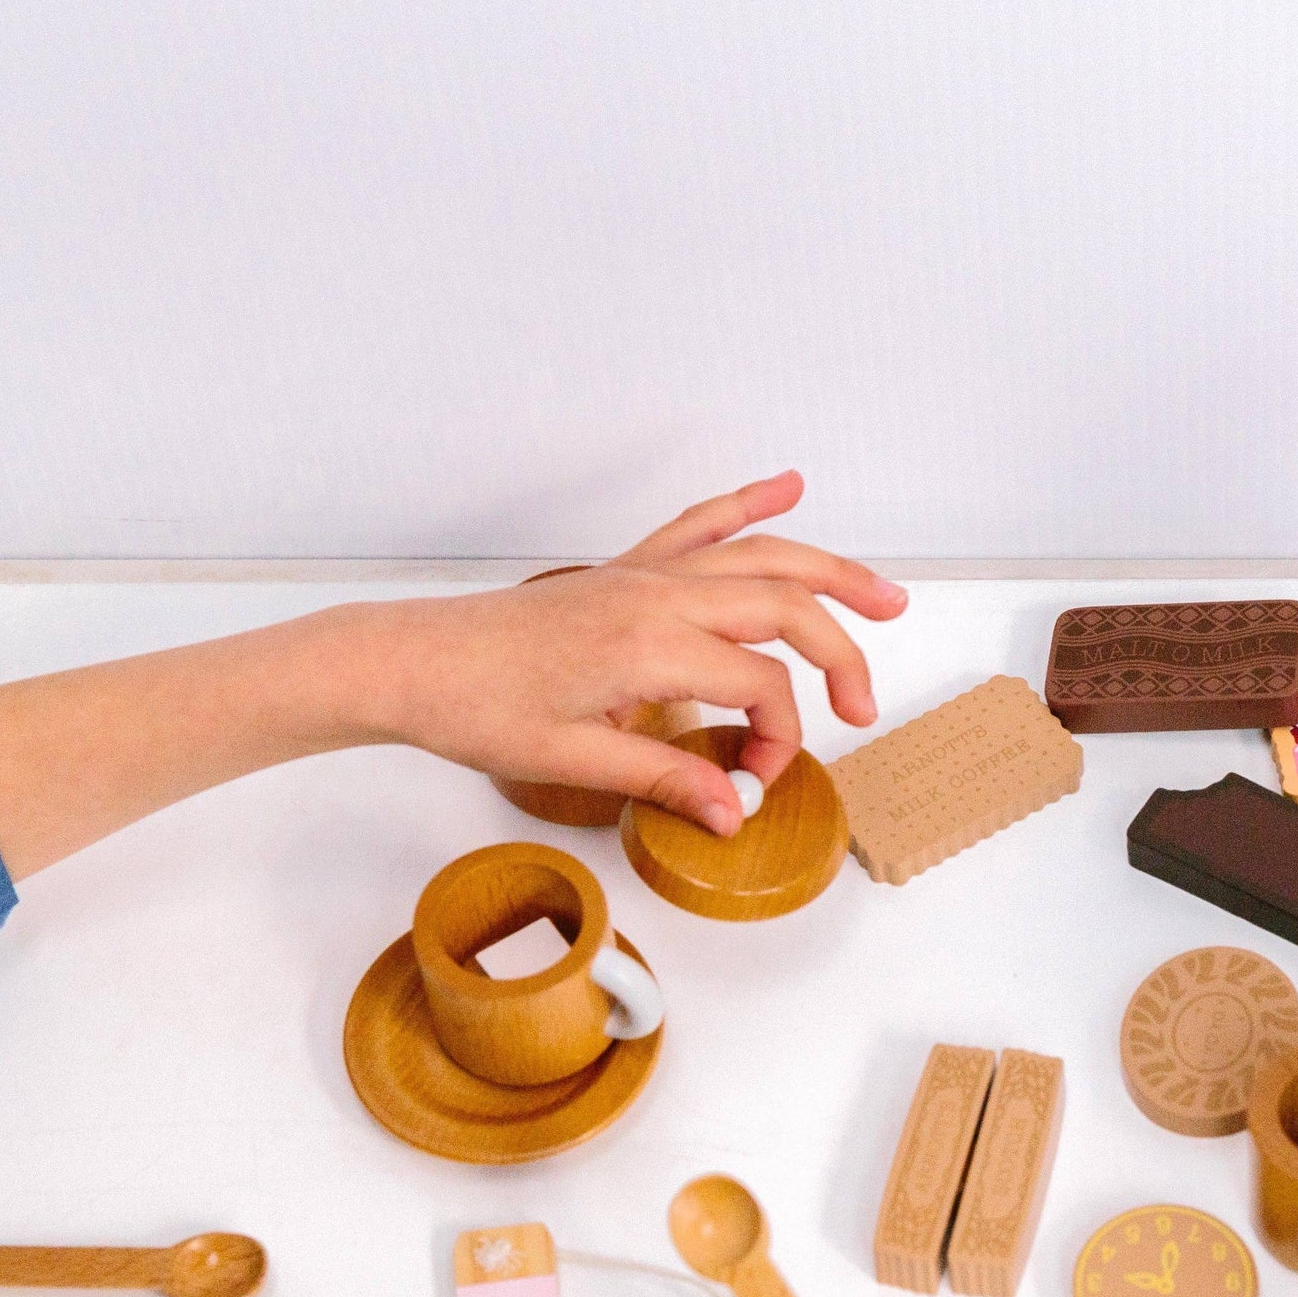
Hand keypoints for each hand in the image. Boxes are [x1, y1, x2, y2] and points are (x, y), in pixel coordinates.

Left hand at [357, 472, 905, 833]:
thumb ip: (666, 778)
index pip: (759, 684)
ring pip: (759, 555)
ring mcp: (640, 575)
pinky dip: (746, 504)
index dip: (775, 739)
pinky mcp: (621, 571)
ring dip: (828, 570)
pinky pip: (697, 526)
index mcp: (649, 645)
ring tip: (885, 595)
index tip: (751, 783)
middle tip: (864, 707)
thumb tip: (735, 811)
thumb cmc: (476, 709)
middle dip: (839, 652)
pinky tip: (787, 484)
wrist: (412, 664)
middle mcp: (655, 595)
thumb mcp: (573, 760)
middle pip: (783, 606)